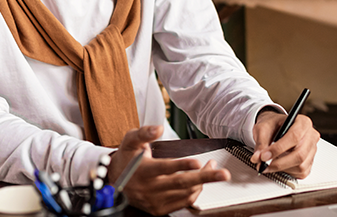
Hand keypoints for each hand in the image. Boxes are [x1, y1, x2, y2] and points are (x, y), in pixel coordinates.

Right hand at [107, 125, 230, 214]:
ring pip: (185, 193)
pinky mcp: (159, 209)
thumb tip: (158, 127)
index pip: (165, 168)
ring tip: (213, 169)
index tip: (197, 161)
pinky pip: (183, 202)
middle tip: (222, 173)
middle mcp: (149, 188)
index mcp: (143, 170)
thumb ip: (143, 133)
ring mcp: (155, 201)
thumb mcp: (130, 141)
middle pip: (181, 183)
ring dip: (203, 181)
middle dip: (205, 177)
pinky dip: (195, 192)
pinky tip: (200, 180)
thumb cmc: (127, 158)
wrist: (114, 181)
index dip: (182, 165)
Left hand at [250, 110, 319, 177]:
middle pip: (300, 154)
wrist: (275, 128)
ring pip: (300, 166)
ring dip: (282, 168)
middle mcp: (311, 136)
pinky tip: (279, 164)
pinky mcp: (309, 162)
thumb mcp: (263, 128)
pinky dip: (287, 172)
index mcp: (303, 122)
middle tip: (264, 165)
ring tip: (269, 163)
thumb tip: (258, 158)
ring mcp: (312, 150)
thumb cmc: (272, 125)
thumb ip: (261, 143)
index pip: (294, 137)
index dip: (278, 148)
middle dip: (279, 163)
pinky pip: (300, 172)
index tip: (264, 156)